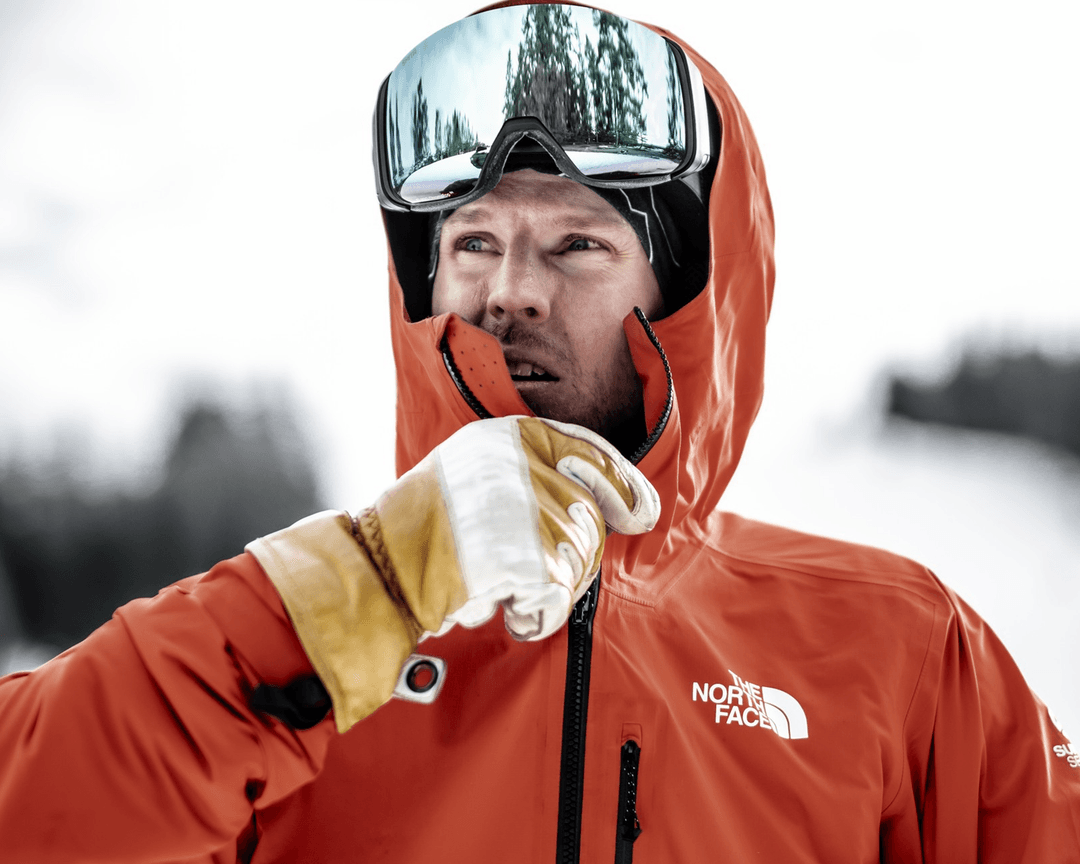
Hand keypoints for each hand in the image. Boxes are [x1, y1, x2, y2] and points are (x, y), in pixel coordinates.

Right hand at [248, 416, 658, 730]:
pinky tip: (501, 610)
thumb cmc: (419, 531)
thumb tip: (616, 507)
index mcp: (511, 435)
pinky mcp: (529, 556)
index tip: (641, 514)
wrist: (374, 568)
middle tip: (523, 576)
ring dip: (546, 588)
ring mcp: (528, 507)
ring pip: (578, 561)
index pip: (591, 452)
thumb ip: (534, 476)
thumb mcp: (475, 475)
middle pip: (589, 519)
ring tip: (496, 586)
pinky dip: (535, 616)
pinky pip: (559, 599)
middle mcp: (524, 461)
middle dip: (570, 558)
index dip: (623, 485)